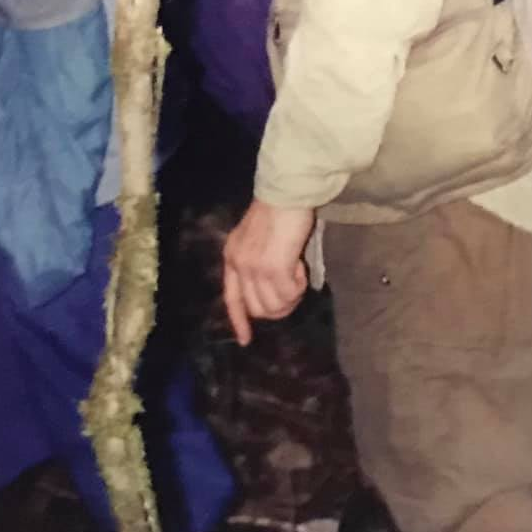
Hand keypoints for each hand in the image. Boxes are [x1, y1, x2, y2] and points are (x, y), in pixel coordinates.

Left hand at [222, 198, 315, 346]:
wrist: (287, 192)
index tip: (246, 340)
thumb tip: (272, 285)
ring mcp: (254, 269)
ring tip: (298, 274)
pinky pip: (289, 294)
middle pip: (257, 309)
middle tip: (294, 290)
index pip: (231, 299)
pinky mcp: (273, 268)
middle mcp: (239, 265)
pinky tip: (300, 266)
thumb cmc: (278, 210)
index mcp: (232, 257)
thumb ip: (257, 260)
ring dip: (291, 297)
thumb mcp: (255, 237)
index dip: (239, 321)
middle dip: (279, 308)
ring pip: (274, 306)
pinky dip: (299, 286)